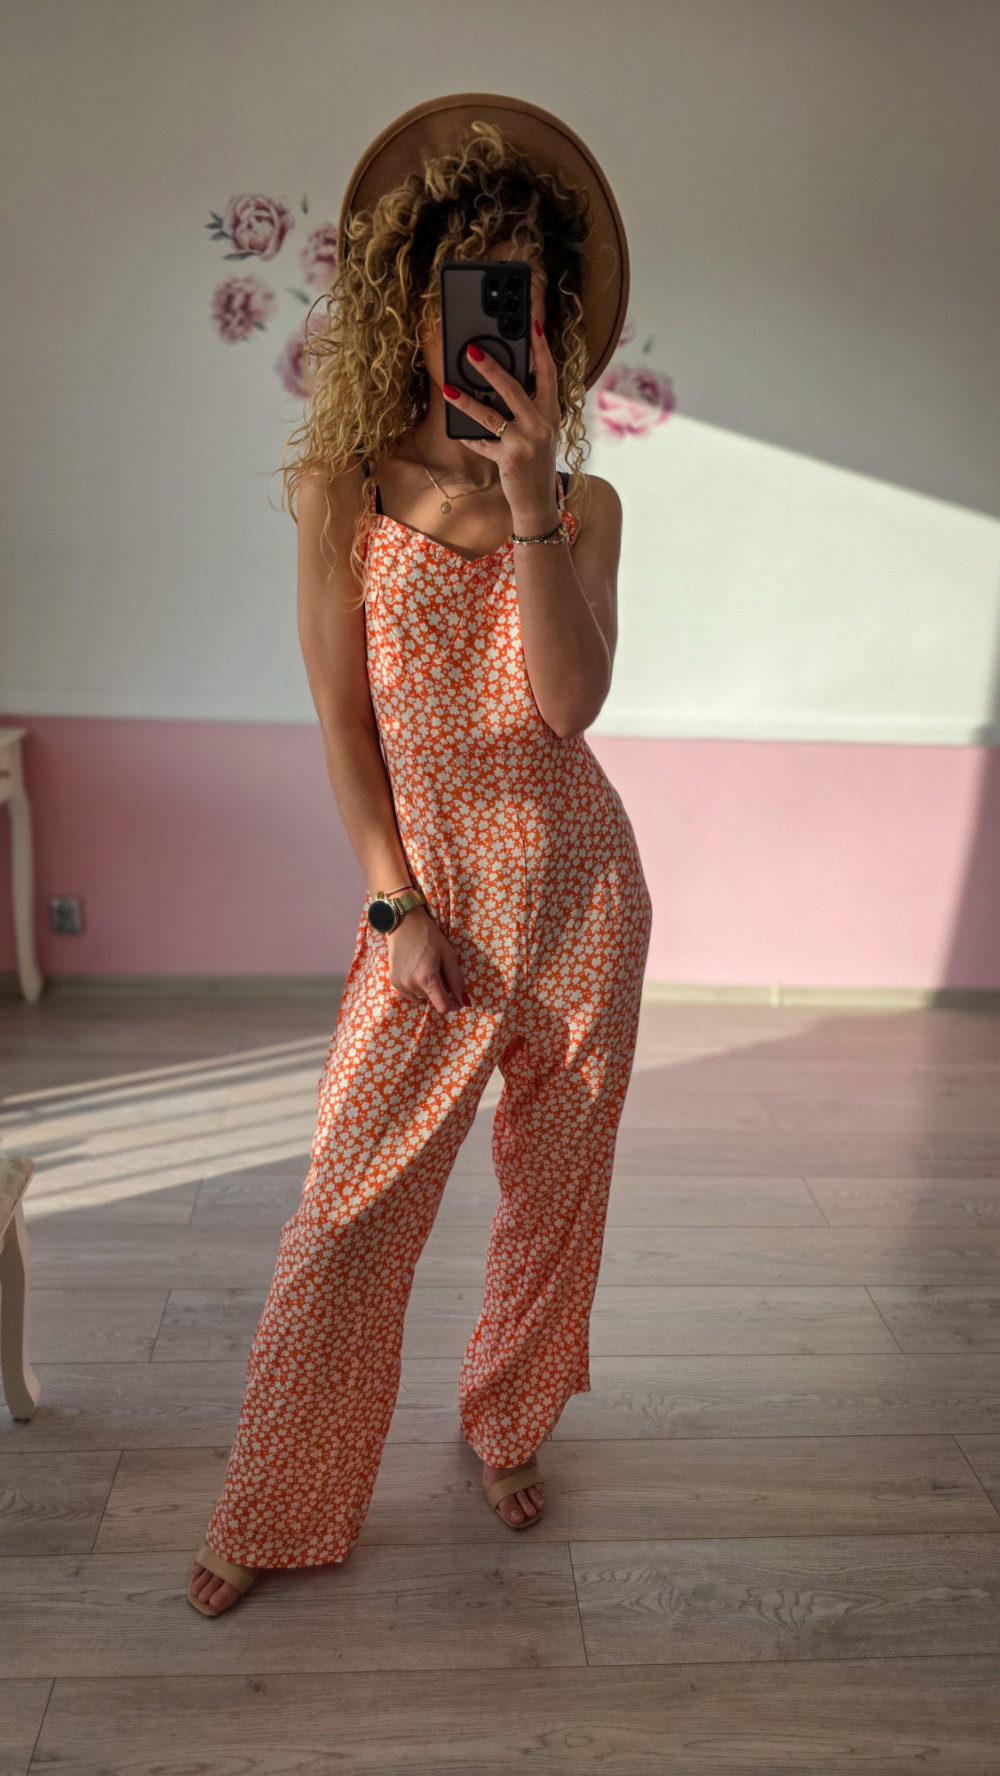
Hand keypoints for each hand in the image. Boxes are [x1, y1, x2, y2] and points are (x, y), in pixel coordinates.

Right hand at [386, 907, 470, 1015]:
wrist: (403, 924)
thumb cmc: (429, 936)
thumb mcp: (448, 955)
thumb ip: (457, 980)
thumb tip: (464, 1001)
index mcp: (427, 979)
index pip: (443, 1006)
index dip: (454, 1006)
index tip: (459, 1000)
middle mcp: (411, 985)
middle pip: (433, 1000)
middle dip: (441, 991)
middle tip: (441, 972)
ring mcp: (400, 985)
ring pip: (422, 997)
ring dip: (428, 989)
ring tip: (427, 969)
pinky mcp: (393, 982)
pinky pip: (410, 994)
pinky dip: (417, 988)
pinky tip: (416, 971)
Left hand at [442, 320, 559, 525]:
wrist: (538, 503)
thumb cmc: (534, 463)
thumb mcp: (537, 432)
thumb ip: (526, 408)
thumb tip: (496, 382)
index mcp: (551, 412)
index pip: (548, 372)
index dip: (540, 347)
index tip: (532, 324)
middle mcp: (542, 424)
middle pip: (514, 388)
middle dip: (491, 367)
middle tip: (471, 350)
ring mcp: (526, 442)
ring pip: (491, 415)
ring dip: (466, 401)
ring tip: (448, 388)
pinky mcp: (510, 459)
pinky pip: (482, 443)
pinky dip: (469, 438)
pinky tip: (456, 431)